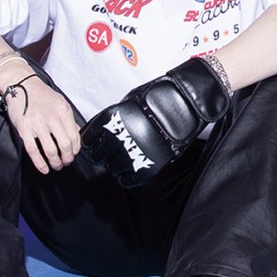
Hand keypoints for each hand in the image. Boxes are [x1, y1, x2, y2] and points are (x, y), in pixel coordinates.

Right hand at [7, 74, 81, 175]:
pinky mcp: (24, 129)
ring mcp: (37, 124)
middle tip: (66, 162)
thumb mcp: (61, 103)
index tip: (74, 153)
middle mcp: (51, 118)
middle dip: (67, 158)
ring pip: (50, 150)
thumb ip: (69, 119)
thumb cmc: (42, 95)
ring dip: (55, 162)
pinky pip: (33, 150)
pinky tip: (44, 169)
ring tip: (57, 166)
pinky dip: (40, 163)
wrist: (22, 86)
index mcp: (63, 111)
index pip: (74, 136)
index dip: (75, 149)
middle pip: (64, 145)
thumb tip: (78, 134)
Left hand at [80, 54, 233, 185]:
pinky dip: (125, 177)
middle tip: (106, 153)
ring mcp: (133, 153)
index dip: (90, 141)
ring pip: (111, 168)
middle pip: (98, 155)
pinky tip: (127, 172)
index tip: (94, 143)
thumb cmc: (159, 98)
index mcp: (111, 120)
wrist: (186, 103)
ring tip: (120, 160)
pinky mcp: (147, 166)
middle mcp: (119, 138)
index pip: (89, 138)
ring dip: (113, 165)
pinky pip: (128, 179)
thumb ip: (114, 118)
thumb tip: (101, 131)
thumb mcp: (129, 101)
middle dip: (100, 154)